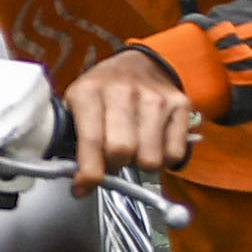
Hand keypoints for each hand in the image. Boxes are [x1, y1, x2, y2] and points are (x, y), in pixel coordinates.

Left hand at [65, 49, 200, 194]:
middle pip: (122, 153)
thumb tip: (74, 177)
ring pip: (150, 159)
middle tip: (110, 159)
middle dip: (113, 166)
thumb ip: (71, 136)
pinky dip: (162, 159)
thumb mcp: (76, 102)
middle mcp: (124, 92)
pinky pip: (173, 154)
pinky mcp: (180, 106)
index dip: (88, 174)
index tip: (82, 188)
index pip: (91, 141)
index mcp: (90, 91)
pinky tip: (151, 145)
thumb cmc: (103, 90)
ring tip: (132, 149)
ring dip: (138, 164)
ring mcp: (155, 98)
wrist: (139, 63)